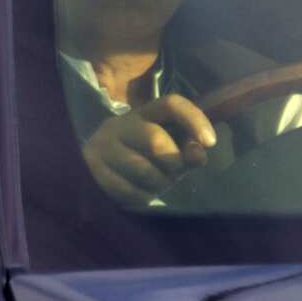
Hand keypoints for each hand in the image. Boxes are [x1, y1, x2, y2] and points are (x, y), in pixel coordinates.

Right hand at [82, 94, 217, 204]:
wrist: (98, 175)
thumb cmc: (144, 161)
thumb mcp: (171, 152)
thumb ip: (189, 151)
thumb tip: (198, 153)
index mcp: (144, 114)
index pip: (171, 104)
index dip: (193, 119)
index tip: (210, 142)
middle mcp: (120, 125)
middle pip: (156, 140)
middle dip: (173, 163)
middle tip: (172, 173)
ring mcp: (101, 147)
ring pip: (142, 169)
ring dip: (159, 183)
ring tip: (156, 184)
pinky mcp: (91, 171)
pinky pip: (127, 189)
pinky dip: (142, 197)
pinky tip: (140, 194)